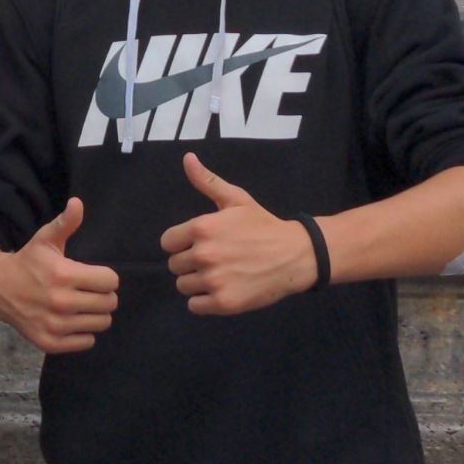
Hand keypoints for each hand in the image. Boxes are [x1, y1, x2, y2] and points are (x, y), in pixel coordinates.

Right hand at [0, 198, 119, 355]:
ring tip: (80, 305)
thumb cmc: (28, 262)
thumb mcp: (46, 239)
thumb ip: (66, 223)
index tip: (93, 276)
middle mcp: (61, 302)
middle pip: (110, 303)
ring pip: (101, 323)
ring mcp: (56, 325)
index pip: (111, 281)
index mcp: (64, 274)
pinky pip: (87, 342)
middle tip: (88, 291)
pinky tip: (71, 320)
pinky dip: (83, 332)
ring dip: (95, 314)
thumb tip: (78, 203)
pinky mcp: (50, 342)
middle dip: (103, 295)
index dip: (105, 277)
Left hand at [161, 154, 318, 315]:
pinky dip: (205, 301)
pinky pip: (195, 306)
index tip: (200, 243)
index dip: (182, 243)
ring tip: (220, 274)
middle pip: (175, 266)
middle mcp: (203, 254)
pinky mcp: (223, 303)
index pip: (167, 243)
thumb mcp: (236, 199)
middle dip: (190, 263)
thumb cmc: (263, 226)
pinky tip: (222, 289)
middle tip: (216, 259)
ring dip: (197, 283)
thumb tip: (187, 158)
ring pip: (183, 286)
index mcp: (201, 228)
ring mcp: (213, 280)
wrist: (295, 255)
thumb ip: (207, 181)